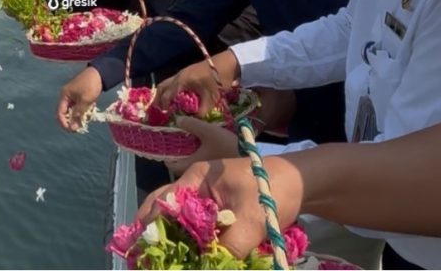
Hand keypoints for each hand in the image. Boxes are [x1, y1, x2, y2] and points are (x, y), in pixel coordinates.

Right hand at [56, 67, 102, 131]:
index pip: (60, 113)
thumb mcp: (85, 100)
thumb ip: (78, 114)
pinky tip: (89, 111)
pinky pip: (78, 107)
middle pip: (65, 113)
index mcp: (64, 96)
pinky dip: (82, 111)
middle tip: (80, 127)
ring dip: (78, 116)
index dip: (64, 123)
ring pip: (72, 110)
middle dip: (72, 121)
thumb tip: (73, 127)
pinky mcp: (78, 95)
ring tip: (86, 118)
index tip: (72, 130)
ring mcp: (72, 95)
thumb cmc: (91, 85)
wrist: (100, 72)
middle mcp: (66, 96)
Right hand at [136, 156, 301, 258]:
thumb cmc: (272, 189)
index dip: (150, 224)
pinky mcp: (216, 215)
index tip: (140, 247)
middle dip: (150, 232)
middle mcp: (194, 188)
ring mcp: (204, 201)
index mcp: (196, 179)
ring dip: (168, 239)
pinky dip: (188, 244)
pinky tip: (183, 257)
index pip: (163, 201)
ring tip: (158, 259)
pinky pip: (195, 230)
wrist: (300, 184)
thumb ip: (230, 247)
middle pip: (163, 209)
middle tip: (140, 256)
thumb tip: (211, 268)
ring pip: (178, 221)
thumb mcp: (251, 220)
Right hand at [155, 50, 240, 110]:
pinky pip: (173, 82)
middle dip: (158, 98)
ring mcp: (183, 73)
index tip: (164, 115)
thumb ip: (202, 112)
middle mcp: (179, 76)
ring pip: (167, 83)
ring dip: (163, 93)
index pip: (167, 94)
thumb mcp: (211, 98)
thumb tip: (195, 122)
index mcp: (182, 81)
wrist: (228, 63)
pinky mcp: (188, 73)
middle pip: (162, 86)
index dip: (164, 105)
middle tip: (156, 110)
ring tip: (163, 105)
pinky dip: (170, 90)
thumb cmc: (218, 79)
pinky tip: (174, 98)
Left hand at [163, 117, 238, 175]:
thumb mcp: (208, 131)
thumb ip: (191, 125)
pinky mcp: (212, 167)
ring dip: (186, 152)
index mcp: (189, 164)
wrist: (249, 157)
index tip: (164, 142)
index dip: (164, 154)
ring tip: (187, 138)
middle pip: (179, 164)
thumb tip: (177, 120)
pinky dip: (195, 153)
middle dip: (176, 153)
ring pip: (189, 162)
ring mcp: (204, 171)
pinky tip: (199, 143)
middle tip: (175, 138)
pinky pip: (198, 161)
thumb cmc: (226, 145)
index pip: (169, 164)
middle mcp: (194, 171)